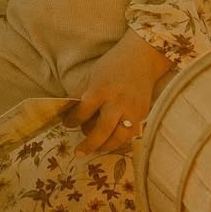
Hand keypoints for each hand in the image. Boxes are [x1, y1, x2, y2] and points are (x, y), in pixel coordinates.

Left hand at [72, 30, 173, 155]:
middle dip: (89, 144)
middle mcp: (117, 102)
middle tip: (79, 152)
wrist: (142, 58)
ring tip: (96, 148)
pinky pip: (131, 135)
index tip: (67, 124)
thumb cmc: (113, 64)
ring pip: (119, 138)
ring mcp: (133, 110)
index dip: (72, 120)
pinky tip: (111, 143)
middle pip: (101, 130)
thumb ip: (80, 93)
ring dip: (105, 146)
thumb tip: (67, 111)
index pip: (83, 112)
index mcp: (101, 89)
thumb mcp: (91, 74)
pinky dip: (120, 142)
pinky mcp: (143, 115)